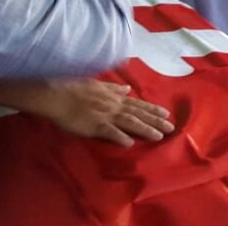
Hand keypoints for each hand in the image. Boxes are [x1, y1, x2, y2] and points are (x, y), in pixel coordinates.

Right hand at [40, 79, 173, 146]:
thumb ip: (112, 88)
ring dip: (144, 129)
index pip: (136, 104)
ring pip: (129, 122)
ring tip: (159, 136)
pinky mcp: (93, 125)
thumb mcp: (96, 84)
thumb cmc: (74, 88)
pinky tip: (130, 142)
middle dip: (155, 121)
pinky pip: (108, 131)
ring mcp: (104, 115)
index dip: (152, 109)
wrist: (55, 94)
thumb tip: (127, 89)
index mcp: (113, 97)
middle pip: (138, 113)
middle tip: (171, 128)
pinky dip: (120, 136)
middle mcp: (112, 105)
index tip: (166, 114)